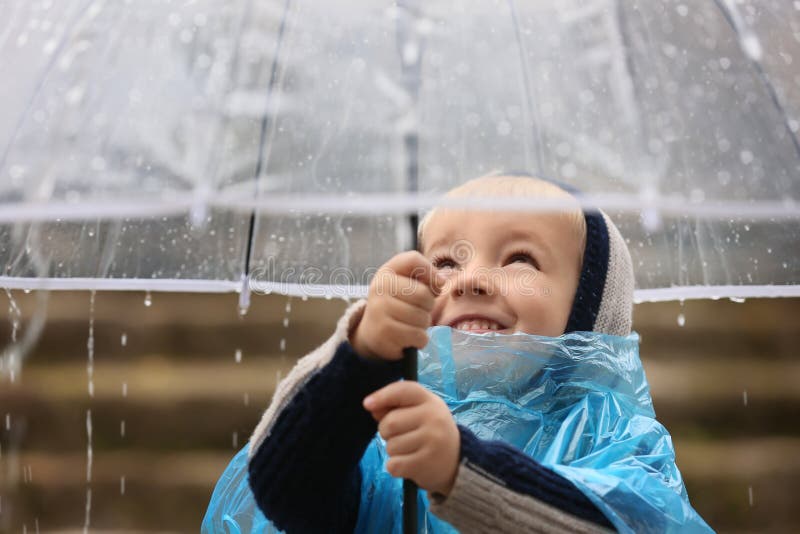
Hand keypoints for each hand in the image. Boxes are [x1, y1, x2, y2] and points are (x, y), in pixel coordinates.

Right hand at [350, 251, 444, 360]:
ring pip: (423, 318)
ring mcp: (379, 310)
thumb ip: (427, 277)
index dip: (430, 272)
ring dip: (423, 324)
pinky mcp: (384, 332)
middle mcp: (379, 288)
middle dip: (428, 305)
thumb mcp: (407, 284)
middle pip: (423, 294)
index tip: (431, 284)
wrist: (373, 331)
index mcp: (386, 272)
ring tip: (411, 323)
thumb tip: (441, 281)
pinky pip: (419, 336)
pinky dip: (420, 339)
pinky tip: (408, 337)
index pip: (413, 260)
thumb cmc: (398, 303)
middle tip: (418, 309)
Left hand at [363, 381, 459, 496]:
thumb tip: (371, 406)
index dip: (382, 395)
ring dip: (393, 451)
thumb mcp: (419, 412)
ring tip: (410, 450)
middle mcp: (434, 418)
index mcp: (431, 401)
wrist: (456, 462)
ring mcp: (432, 442)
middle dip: (386, 431)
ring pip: (390, 446)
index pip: (403, 390)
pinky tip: (410, 463)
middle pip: (390, 422)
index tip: (367, 404)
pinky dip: (395, 466)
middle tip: (401, 435)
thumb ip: (395, 406)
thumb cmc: (430, 432)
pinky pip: (393, 465)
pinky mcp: (426, 464)